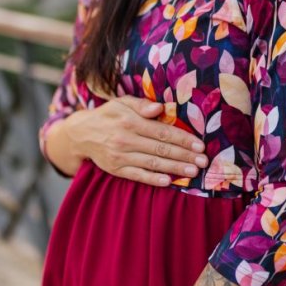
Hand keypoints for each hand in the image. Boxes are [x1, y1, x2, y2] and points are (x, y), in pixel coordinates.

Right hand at [64, 95, 208, 185]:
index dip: (183, 139)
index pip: (162, 131)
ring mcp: (120, 156)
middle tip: (203, 161)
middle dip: (184, 155)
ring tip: (193, 172)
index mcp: (130, 121)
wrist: (81, 134)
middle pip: (161, 149)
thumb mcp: (122, 103)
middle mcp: (125, 139)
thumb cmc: (108, 115)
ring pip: (152, 163)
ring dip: (174, 168)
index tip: (200, 145)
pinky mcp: (116, 169)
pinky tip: (168, 181)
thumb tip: (160, 107)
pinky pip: (137, 175)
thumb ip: (141, 105)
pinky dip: (153, 179)